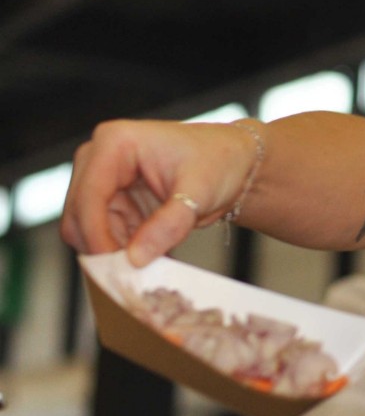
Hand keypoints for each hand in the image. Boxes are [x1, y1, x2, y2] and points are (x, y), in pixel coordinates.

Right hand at [61, 119, 260, 266]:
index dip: (97, 234)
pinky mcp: (113, 201)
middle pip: (78, 214)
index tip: (116, 265)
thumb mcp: (199, 192)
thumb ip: (169, 225)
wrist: (235, 163)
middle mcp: (99, 159)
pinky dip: (124, 250)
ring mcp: (104, 180)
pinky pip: (105, 235)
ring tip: (151, 264)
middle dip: (103, 246)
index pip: (89, 195)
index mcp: (115, 142)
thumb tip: (135, 258)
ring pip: (87, 230)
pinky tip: (153, 257)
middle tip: (134, 273)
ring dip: (114, 251)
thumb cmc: (220, 161)